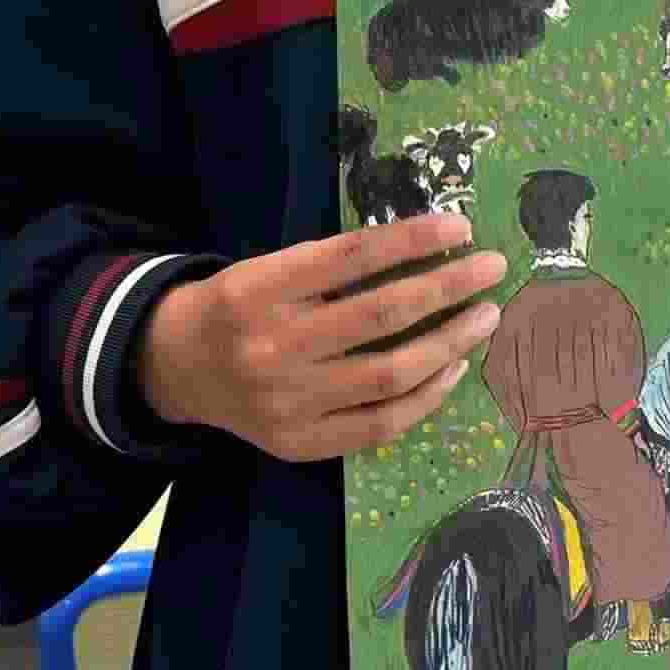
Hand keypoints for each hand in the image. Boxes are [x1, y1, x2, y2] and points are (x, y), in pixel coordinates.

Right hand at [137, 212, 506, 464]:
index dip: (411, 239)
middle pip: (380, 315)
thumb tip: (428, 248)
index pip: (350, 256)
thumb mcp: (267, 267)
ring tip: (486, 316)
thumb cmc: (237, 305)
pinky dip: (426, 396)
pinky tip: (454, 366)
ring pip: (390, 374)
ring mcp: (289, 402)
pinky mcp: (301, 443)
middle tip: (493, 267)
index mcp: (260, 289)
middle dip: (448, 287)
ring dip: (450, 341)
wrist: (176, 368)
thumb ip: (332, 264)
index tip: (461, 226)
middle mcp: (273, 347)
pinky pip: (381, 424)